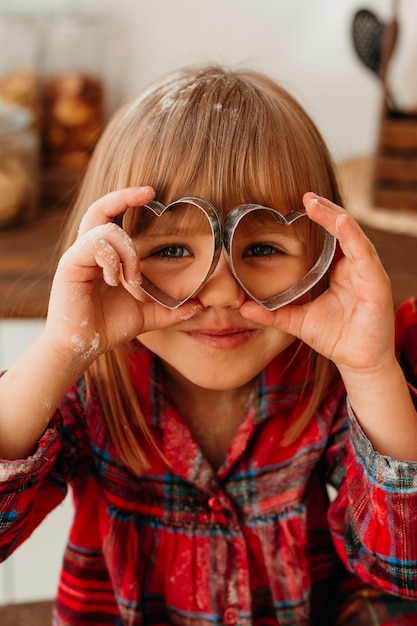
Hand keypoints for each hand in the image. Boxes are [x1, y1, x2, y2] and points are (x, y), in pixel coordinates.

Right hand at [44, 187, 201, 367]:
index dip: (127, 199)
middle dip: (124, 195)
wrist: (80, 347)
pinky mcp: (70, 266)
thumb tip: (199, 306)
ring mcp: (78, 256)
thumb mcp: (147, 316)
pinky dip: (112, 261)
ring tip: (134, 280)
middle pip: (100, 207)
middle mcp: (88, 250)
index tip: (152, 192)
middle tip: (150, 192)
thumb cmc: (108, 327)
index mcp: (104, 256)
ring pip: (106, 230)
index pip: (112, 216)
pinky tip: (117, 281)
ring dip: (128, 252)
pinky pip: (94, 246)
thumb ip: (171, 310)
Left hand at [240, 192, 394, 377]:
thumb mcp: (297, 321)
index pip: (330, 237)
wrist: (358, 361)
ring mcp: (367, 272)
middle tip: (305, 195)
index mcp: (339, 270)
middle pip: (342, 229)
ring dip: (335, 217)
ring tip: (316, 203)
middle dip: (324, 210)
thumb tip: (243, 307)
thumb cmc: (335, 337)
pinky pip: (365, 254)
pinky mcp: (376, 283)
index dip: (317, 218)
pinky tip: (340, 223)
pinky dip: (353, 237)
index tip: (298, 203)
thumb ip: (272, 313)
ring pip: (353, 235)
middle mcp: (355, 266)